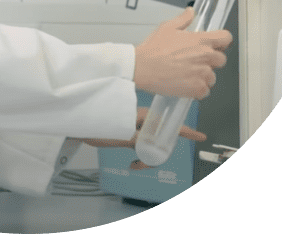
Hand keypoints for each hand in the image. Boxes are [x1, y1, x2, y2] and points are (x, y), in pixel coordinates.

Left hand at [77, 108, 206, 169]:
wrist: (81, 122)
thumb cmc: (98, 124)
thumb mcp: (120, 134)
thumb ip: (138, 140)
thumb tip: (151, 149)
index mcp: (144, 116)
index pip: (169, 123)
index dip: (186, 130)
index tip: (200, 136)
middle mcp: (144, 120)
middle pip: (162, 139)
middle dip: (158, 156)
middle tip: (141, 166)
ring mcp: (138, 127)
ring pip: (153, 146)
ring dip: (148, 159)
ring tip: (134, 166)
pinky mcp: (131, 134)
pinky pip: (144, 147)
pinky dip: (141, 157)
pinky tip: (133, 164)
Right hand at [133, 7, 231, 99]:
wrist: (143, 67)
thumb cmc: (153, 49)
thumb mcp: (167, 27)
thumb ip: (183, 19)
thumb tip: (191, 12)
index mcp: (200, 40)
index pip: (226, 38)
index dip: (222, 41)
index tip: (218, 44)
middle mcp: (205, 57)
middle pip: (221, 59)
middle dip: (210, 60)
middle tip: (194, 61)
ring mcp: (203, 74)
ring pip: (212, 77)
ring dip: (202, 76)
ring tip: (186, 74)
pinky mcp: (198, 89)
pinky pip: (205, 91)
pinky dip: (196, 89)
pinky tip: (184, 83)